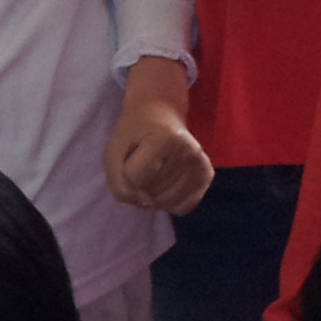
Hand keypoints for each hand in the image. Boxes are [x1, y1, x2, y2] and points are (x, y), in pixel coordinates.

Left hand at [104, 58, 211, 213]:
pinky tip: (167, 185)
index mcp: (164, 138)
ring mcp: (201, 163)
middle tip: (144, 162)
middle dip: (140, 185)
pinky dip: (170, 203)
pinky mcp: (207, 175)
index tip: (132, 155)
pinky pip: (184, 207)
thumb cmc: (134, 135)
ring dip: (154, 195)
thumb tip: (146, 205)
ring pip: (166, 203)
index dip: (125, 173)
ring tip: (156, 172)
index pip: (135, 179)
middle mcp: (188, 150)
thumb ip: (120, 185)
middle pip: (151, 193)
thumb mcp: (113, 154)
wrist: (160, 114)